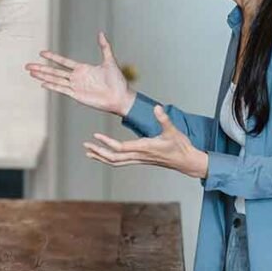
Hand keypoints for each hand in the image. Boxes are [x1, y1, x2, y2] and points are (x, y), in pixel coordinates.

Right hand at [25, 32, 135, 115]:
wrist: (120, 97)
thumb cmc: (117, 80)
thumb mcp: (110, 60)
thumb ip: (105, 47)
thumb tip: (101, 32)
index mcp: (82, 69)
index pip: (63, 62)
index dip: (52, 57)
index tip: (41, 52)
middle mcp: (76, 77)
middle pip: (54, 71)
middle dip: (41, 67)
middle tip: (28, 65)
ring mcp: (75, 87)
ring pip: (55, 79)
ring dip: (42, 76)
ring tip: (31, 73)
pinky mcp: (76, 95)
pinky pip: (61, 89)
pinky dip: (52, 86)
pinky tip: (42, 83)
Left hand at [83, 105, 208, 178]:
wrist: (186, 161)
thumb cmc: (180, 145)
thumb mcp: (173, 130)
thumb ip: (164, 119)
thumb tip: (157, 108)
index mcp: (144, 148)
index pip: (121, 147)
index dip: (107, 142)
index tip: (95, 136)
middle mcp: (139, 156)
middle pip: (114, 157)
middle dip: (98, 151)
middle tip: (85, 145)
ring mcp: (139, 159)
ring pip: (116, 162)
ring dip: (101, 157)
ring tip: (88, 152)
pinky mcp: (139, 160)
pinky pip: (121, 162)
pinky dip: (109, 159)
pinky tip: (102, 156)